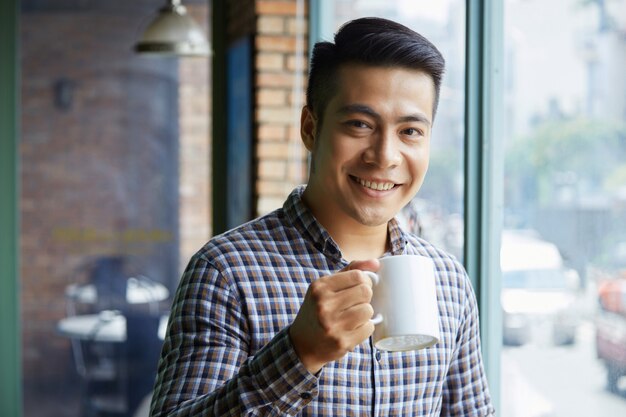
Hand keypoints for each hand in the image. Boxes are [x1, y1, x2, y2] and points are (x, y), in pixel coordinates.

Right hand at [288, 259, 379, 373]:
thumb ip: (350, 270)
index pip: (357, 275)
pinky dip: (365, 328)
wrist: (303, 344)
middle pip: (365, 291)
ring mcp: (333, 325)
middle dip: (366, 296)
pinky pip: (368, 328)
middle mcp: (324, 305)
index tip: (360, 286)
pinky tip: (353, 328)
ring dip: (365, 313)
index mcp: (320, 288)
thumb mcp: (326, 287)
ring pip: (368, 310)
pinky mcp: (342, 342)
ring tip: (354, 316)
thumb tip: (376, 263)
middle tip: (357, 302)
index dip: (365, 280)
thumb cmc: (318, 310)